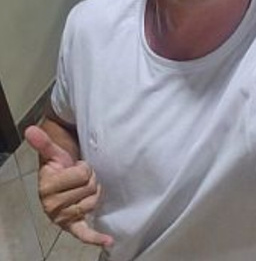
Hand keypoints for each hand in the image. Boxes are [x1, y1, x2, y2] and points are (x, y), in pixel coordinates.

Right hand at [25, 125, 113, 246]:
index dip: (85, 168)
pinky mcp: (72, 227)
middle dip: (90, 180)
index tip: (75, 167)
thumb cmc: (59, 165)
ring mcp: (62, 218)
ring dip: (93, 193)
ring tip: (82, 188)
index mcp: (47, 187)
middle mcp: (52, 206)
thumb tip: (30, 130)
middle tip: (80, 178)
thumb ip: (44, 142)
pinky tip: (108, 241)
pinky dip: (96, 238)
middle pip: (90, 189)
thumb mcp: (53, 152)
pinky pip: (84, 234)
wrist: (60, 178)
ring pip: (93, 202)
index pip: (84, 174)